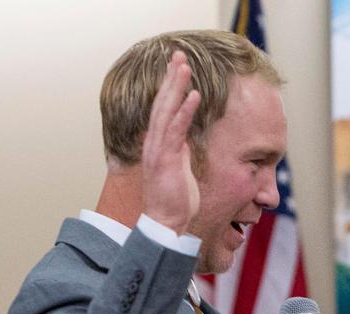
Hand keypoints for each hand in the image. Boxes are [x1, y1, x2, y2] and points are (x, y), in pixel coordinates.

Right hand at [141, 51, 199, 234]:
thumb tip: (186, 138)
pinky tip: (193, 95)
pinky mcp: (166, 159)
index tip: (178, 67)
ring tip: (184, 66)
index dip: (170, 87)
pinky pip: (176, 130)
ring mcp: (158, 149)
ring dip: (176, 87)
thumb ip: (181, 150)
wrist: (167, 223)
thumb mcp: (180, 168)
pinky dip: (185, 111)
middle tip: (178, 54)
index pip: (163, 109)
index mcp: (159, 143)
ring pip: (166, 111)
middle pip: (161, 103)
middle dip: (171, 78)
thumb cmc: (176, 200)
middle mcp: (155, 142)